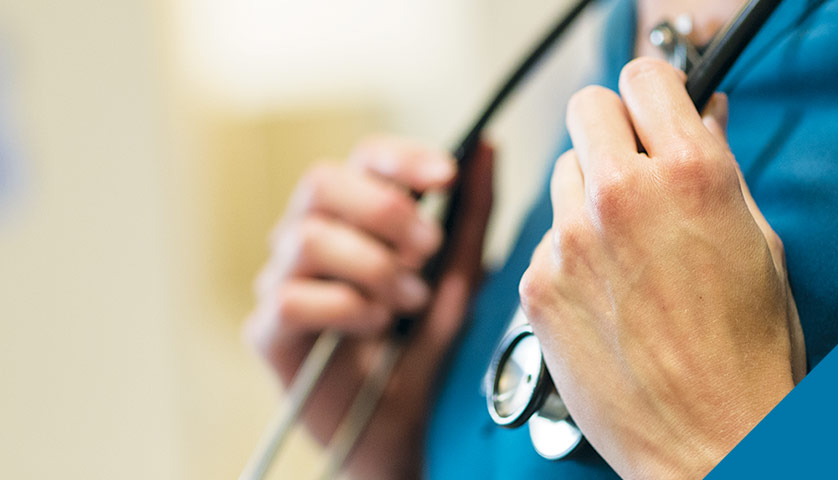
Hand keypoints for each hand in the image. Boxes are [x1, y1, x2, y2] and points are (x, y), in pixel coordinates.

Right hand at [245, 136, 492, 478]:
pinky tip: (375, 325)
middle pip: (321, 182)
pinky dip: (345, 307)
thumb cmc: (423, 344)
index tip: (447, 175)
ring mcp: (281, 278)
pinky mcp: (267, 328)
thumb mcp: (460, 276)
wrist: (401, 422)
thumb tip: (487, 148)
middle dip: (385, 210)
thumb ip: (472, 215)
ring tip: (408, 301)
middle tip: (429, 249)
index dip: (402, 158)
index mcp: (354, 213)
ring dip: (372, 266)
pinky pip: (292, 297)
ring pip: (307, 237)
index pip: (364, 157)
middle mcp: (308, 235)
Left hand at [518, 58, 805, 478]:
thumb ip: (718, 170)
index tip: (654, 110)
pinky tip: (602, 292)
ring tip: (622, 246)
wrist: (707, 441)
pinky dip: (568, 254)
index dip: (652, 93)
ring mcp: (571, 240)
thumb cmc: (747, 355)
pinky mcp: (538, 283)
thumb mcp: (758, 244)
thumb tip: (701, 120)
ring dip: (588, 195)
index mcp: (690, 175)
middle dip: (612, 131)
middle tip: (632, 167)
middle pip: (587, 110)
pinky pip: (546, 238)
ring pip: (562, 175)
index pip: (644, 78)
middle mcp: (622, 196)